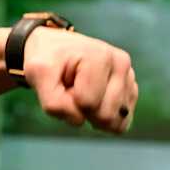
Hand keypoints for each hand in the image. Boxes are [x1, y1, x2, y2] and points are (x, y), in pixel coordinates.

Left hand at [21, 26, 137, 134]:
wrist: (56, 47)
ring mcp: (130, 77)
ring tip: (81, 93)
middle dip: (82, 111)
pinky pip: (121, 121)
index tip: (61, 84)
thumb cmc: (47, 60)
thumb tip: (80, 121)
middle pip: (105, 115)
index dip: (67, 102)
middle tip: (71, 90)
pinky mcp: (131, 89)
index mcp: (100, 57)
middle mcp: (121, 64)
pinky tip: (93, 100)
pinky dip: (101, 118)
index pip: (87, 103)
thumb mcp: (37, 74)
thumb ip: (53, 101)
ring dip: (91, 115)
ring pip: (115, 121)